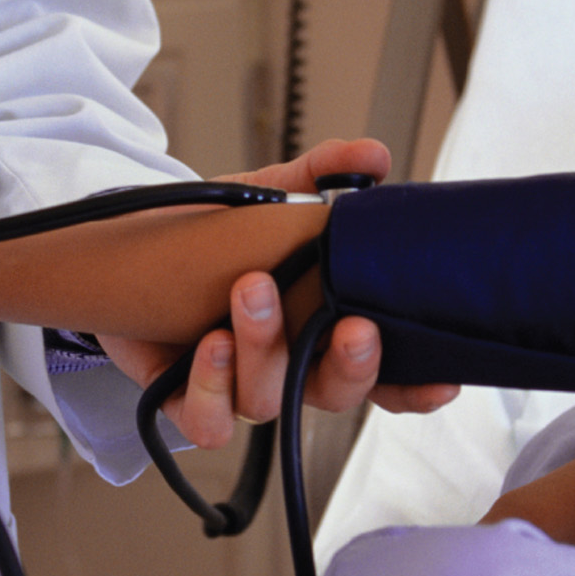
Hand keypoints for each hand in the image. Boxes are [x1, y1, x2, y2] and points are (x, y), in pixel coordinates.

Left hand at [101, 139, 457, 448]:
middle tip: (350, 325)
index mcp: (322, 328)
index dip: (416, 386)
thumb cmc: (215, 232)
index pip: (385, 375)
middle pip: (336, 393)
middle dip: (351, 366)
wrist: (133, 245)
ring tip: (251, 290)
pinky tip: (209, 341)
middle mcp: (288, 367)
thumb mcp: (272, 193)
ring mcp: (239, 385)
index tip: (441, 377)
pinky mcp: (187, 398)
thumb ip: (324, 173)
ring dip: (265, 347)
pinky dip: (210, 386)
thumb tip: (373, 155)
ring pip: (268, 399)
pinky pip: (208, 421)